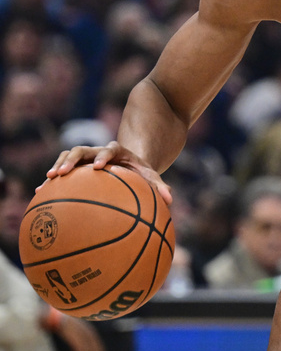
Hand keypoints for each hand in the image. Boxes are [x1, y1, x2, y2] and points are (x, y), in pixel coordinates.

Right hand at [46, 141, 172, 205]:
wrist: (128, 166)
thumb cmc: (140, 174)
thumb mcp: (150, 177)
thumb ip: (159, 186)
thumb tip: (170, 200)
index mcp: (117, 152)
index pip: (109, 150)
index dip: (102, 156)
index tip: (98, 166)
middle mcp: (97, 152)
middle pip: (81, 150)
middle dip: (71, 160)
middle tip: (62, 172)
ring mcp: (84, 158)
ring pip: (67, 157)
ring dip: (57, 166)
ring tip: (48, 179)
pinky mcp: (75, 167)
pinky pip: (61, 171)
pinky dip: (51, 180)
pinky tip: (40, 194)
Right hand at [52, 315, 109, 350]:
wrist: (50, 310)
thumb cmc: (57, 316)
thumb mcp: (69, 323)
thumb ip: (74, 332)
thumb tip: (75, 339)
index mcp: (86, 328)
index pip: (96, 343)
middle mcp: (85, 330)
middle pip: (95, 348)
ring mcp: (79, 332)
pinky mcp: (72, 335)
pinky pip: (80, 349)